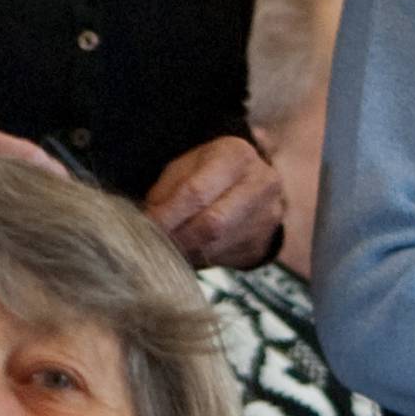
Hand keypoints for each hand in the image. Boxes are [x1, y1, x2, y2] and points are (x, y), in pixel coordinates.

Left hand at [144, 133, 284, 267]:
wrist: (253, 184)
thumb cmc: (210, 172)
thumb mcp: (187, 167)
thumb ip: (168, 191)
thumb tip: (149, 222)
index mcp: (236, 156)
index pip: (197, 191)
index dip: (168, 213)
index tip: (147, 226)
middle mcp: (260, 185)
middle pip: (212, 223)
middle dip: (177, 237)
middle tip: (153, 244)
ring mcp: (267, 216)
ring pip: (217, 246)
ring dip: (185, 251)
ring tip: (165, 248)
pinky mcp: (263, 242)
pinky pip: (224, 259)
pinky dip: (198, 258)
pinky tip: (186, 252)